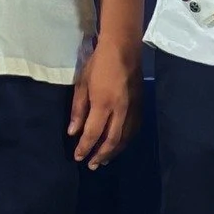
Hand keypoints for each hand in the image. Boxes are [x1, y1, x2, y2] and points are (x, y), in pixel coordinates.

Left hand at [68, 41, 141, 168]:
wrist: (123, 48)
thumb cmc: (98, 64)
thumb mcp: (82, 84)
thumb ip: (78, 110)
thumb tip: (73, 132)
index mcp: (104, 104)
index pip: (93, 133)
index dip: (85, 147)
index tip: (78, 157)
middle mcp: (120, 110)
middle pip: (111, 140)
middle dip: (101, 155)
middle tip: (92, 165)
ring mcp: (133, 108)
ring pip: (125, 137)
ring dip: (114, 151)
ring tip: (105, 160)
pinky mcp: (140, 105)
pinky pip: (133, 129)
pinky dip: (126, 140)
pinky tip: (119, 144)